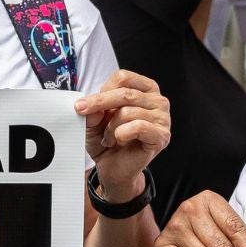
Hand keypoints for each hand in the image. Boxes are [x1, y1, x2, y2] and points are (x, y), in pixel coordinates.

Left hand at [76, 70, 170, 200]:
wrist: (114, 169)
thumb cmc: (108, 140)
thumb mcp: (93, 121)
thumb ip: (92, 110)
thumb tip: (92, 107)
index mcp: (145, 89)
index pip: (123, 78)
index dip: (101, 91)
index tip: (84, 105)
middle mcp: (158, 100)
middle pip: (125, 93)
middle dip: (99, 104)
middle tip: (82, 113)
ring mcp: (163, 118)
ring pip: (128, 111)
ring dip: (111, 127)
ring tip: (109, 137)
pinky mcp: (161, 135)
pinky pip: (138, 127)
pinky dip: (122, 134)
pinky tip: (119, 140)